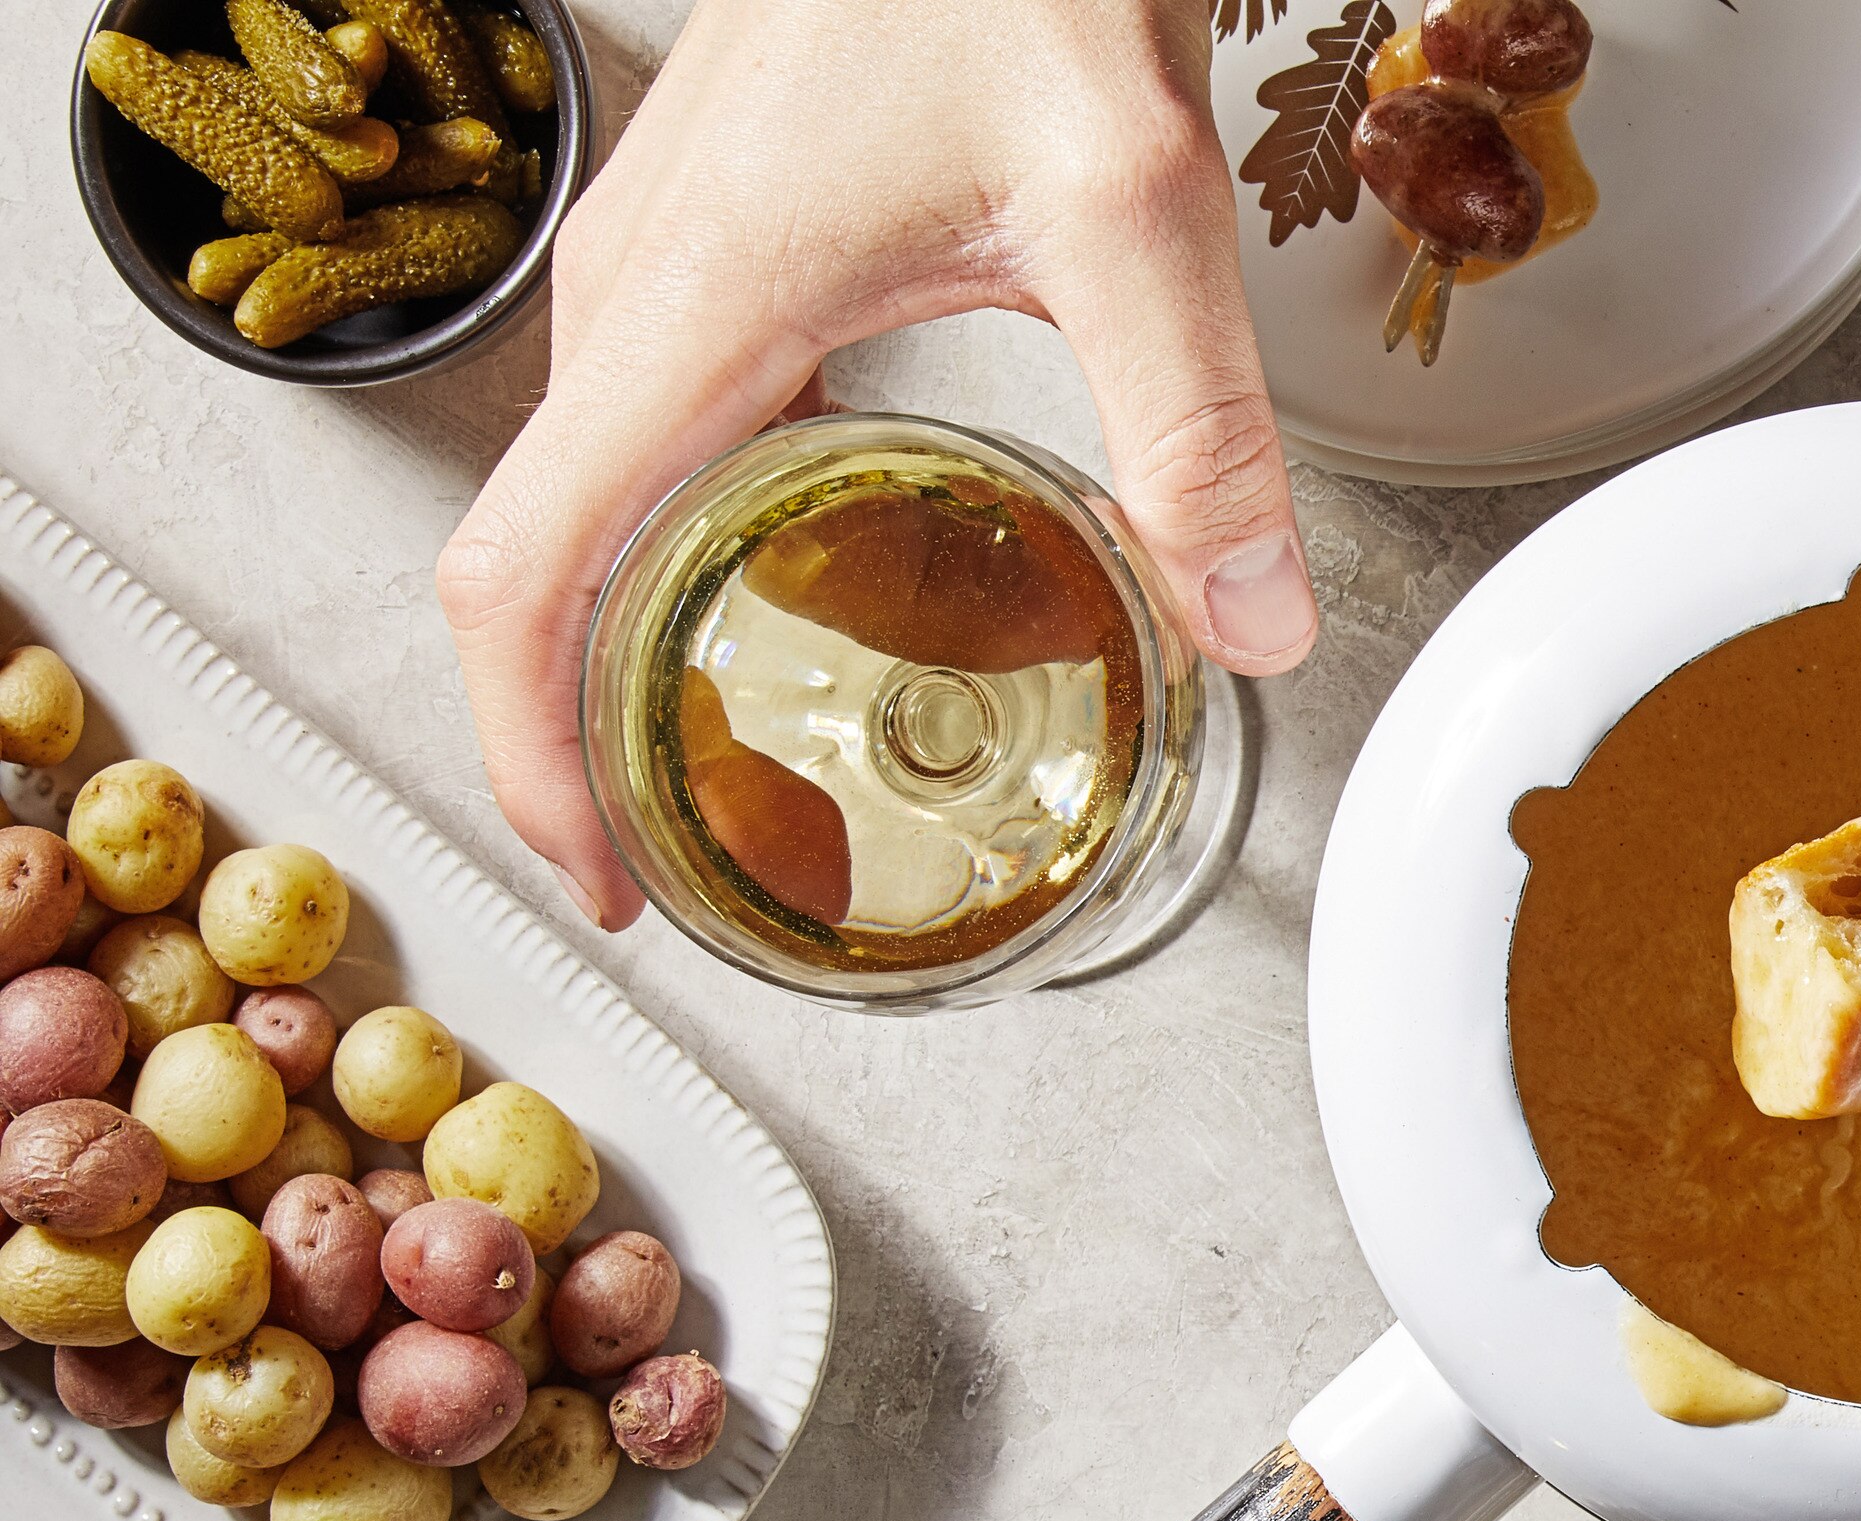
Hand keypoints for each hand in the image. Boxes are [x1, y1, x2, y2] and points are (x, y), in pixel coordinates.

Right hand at [436, 0, 1317, 926]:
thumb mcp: (1127, 209)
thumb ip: (1193, 428)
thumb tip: (1254, 623)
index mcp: (684, 315)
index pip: (518, 581)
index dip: (529, 760)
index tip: (602, 884)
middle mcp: (641, 298)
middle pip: (538, 567)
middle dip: (590, 744)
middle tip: (703, 878)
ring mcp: (669, 268)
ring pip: (593, 500)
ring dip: (641, 654)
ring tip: (746, 786)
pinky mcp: (725, 247)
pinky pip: (662, 435)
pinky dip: (697, 553)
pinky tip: (816, 606)